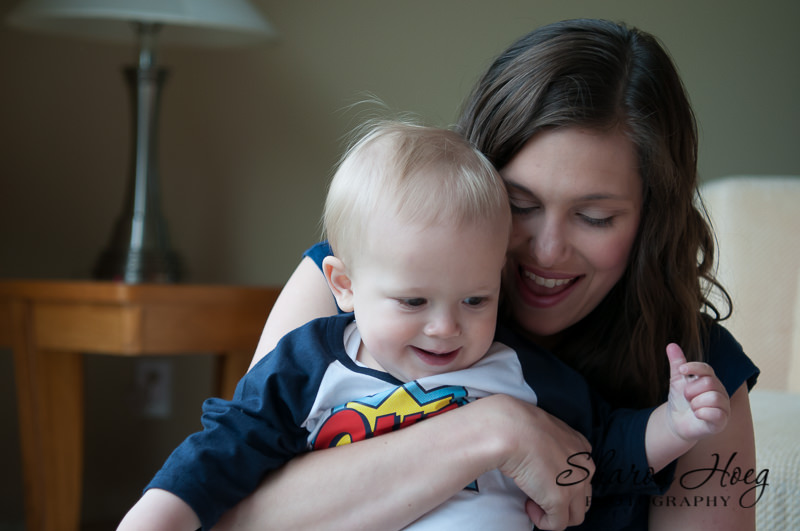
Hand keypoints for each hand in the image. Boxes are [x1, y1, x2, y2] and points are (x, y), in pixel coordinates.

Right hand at [487, 395, 593, 530]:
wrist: (510, 429)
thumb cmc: (518, 424)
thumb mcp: (542, 430)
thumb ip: (548, 444)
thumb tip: (537, 456)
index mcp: (580, 447)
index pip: (582, 474)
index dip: (563, 481)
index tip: (544, 478)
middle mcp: (584, 466)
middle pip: (582, 496)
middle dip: (563, 501)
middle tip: (539, 492)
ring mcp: (575, 485)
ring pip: (575, 515)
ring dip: (555, 514)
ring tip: (534, 501)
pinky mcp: (560, 500)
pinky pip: (557, 524)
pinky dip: (542, 520)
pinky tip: (528, 506)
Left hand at [665, 343, 729, 441]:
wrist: (676, 422)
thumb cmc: (680, 400)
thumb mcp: (677, 380)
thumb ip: (677, 363)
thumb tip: (671, 344)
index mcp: (710, 379)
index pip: (707, 368)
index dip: (694, 368)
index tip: (682, 370)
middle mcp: (720, 391)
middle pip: (709, 383)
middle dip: (691, 391)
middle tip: (687, 398)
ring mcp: (723, 406)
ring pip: (713, 398)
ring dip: (695, 403)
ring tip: (692, 408)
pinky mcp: (722, 421)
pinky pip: (716, 413)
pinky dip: (701, 413)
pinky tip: (697, 415)